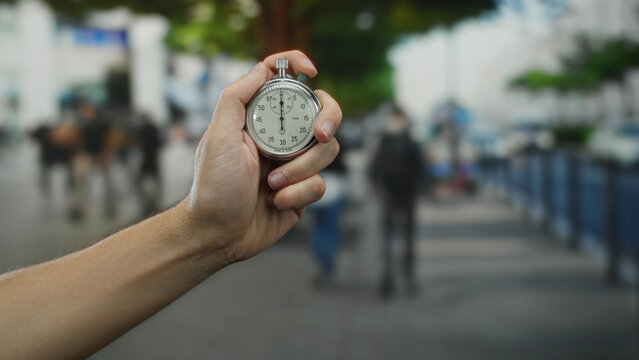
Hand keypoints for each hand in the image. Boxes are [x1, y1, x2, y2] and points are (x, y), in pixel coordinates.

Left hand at [182, 50, 341, 265]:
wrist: (218, 235)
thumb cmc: (212, 187)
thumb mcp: (217, 137)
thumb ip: (236, 98)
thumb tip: (261, 69)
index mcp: (259, 118)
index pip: (283, 81)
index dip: (298, 66)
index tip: (311, 70)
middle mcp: (280, 137)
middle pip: (321, 112)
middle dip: (327, 120)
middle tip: (319, 135)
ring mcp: (294, 163)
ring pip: (327, 151)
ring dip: (301, 169)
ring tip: (272, 184)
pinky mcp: (303, 190)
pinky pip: (320, 183)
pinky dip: (298, 193)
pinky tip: (276, 202)